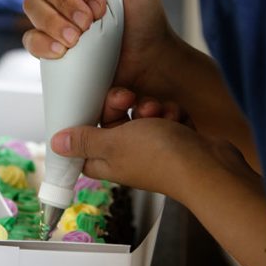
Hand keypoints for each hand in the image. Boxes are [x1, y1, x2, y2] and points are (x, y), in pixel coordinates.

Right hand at [23, 0, 179, 99]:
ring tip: (75, 40)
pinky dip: (43, 43)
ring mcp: (54, 15)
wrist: (147, 57)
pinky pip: (30, 37)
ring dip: (52, 22)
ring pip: (32, 5)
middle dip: (65, 2)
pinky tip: (61, 51)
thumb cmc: (144, 16)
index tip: (101, 8)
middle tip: (88, 23)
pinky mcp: (49, 42)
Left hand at [50, 105, 265, 265]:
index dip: (89, 121)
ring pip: (143, 114)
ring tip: (161, 113)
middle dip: (125, 104)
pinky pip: (166, 115)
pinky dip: (172, 113)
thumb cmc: (161, 157)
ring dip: (151, 106)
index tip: (96, 103)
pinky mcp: (176, 139)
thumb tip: (56, 144)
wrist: (209, 165)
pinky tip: (179, 119)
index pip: (86, 142)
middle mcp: (129, 156)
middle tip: (132, 100)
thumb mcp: (114, 142)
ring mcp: (154, 148)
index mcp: (108, 161)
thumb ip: (85, 140)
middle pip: (114, 121)